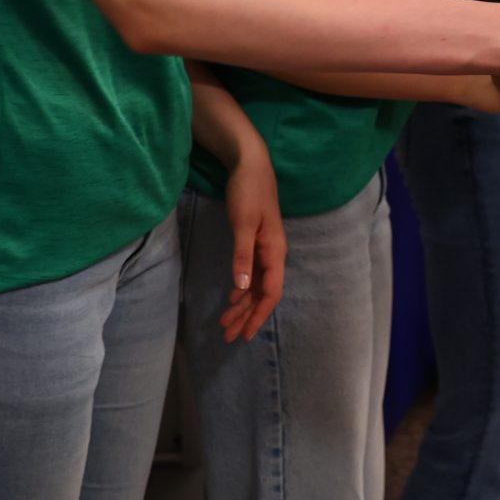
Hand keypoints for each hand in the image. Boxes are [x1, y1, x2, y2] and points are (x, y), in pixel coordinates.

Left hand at [219, 146, 285, 341]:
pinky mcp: (256, 242)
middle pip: (263, 294)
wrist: (250, 164)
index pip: (271, 292)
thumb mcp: (243, 223)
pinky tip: (233, 297)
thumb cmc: (248, 191)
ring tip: (225, 322)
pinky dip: (242, 288)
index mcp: (274, 251)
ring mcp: (265, 249)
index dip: (258, 315)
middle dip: (247, 316)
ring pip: (257, 286)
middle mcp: (273, 254)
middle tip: (228, 336)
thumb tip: (242, 287)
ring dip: (242, 305)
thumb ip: (242, 255)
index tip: (245, 334)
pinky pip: (252, 274)